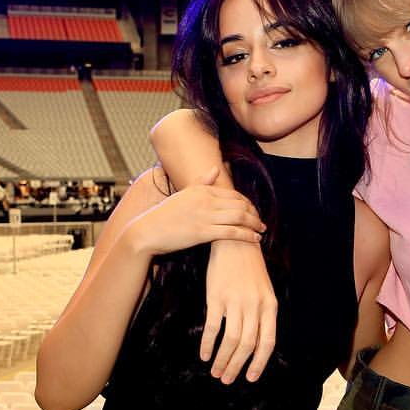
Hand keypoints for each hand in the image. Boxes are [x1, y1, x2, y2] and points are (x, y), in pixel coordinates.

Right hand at [126, 168, 264, 257]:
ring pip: (240, 217)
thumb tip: (216, 169)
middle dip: (254, 213)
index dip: (248, 203)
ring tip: (261, 230)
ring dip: (255, 224)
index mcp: (202, 190)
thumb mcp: (184, 194)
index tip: (253, 211)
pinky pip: (232, 232)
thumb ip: (202, 182)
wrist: (147, 231)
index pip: (234, 195)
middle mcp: (206, 200)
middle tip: (260, 221)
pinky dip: (247, 235)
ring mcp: (205, 216)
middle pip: (240, 205)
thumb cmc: (165, 215)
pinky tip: (256, 239)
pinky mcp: (203, 232)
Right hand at [202, 237, 277, 383]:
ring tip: (216, 372)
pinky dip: (207, 344)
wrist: (235, 242)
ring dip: (222, 360)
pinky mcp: (217, 297)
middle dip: (237, 366)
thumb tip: (257, 345)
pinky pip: (212, 327)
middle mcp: (255, 306)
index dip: (259, 363)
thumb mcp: (264, 292)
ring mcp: (235, 302)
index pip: (267, 342)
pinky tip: (204, 355)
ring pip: (230, 341)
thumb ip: (262, 317)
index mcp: (270, 307)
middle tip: (227, 379)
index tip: (251, 378)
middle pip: (247, 345)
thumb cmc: (250, 270)